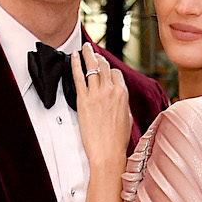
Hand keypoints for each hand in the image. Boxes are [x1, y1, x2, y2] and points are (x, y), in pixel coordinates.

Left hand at [71, 43, 131, 166]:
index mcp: (123, 94)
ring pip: (92, 67)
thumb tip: (116, 95)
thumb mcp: (127, 116)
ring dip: (88, 54)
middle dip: (98, 56)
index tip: (104, 67)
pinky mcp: (83, 100)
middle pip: (104, 66)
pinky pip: (78, 76)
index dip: (109, 69)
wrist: (108, 152)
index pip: (115, 73)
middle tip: (93, 51)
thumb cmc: (118, 139)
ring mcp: (96, 94)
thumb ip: (121, 101)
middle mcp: (110, 90)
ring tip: (85, 48)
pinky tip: (74, 56)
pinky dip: (76, 64)